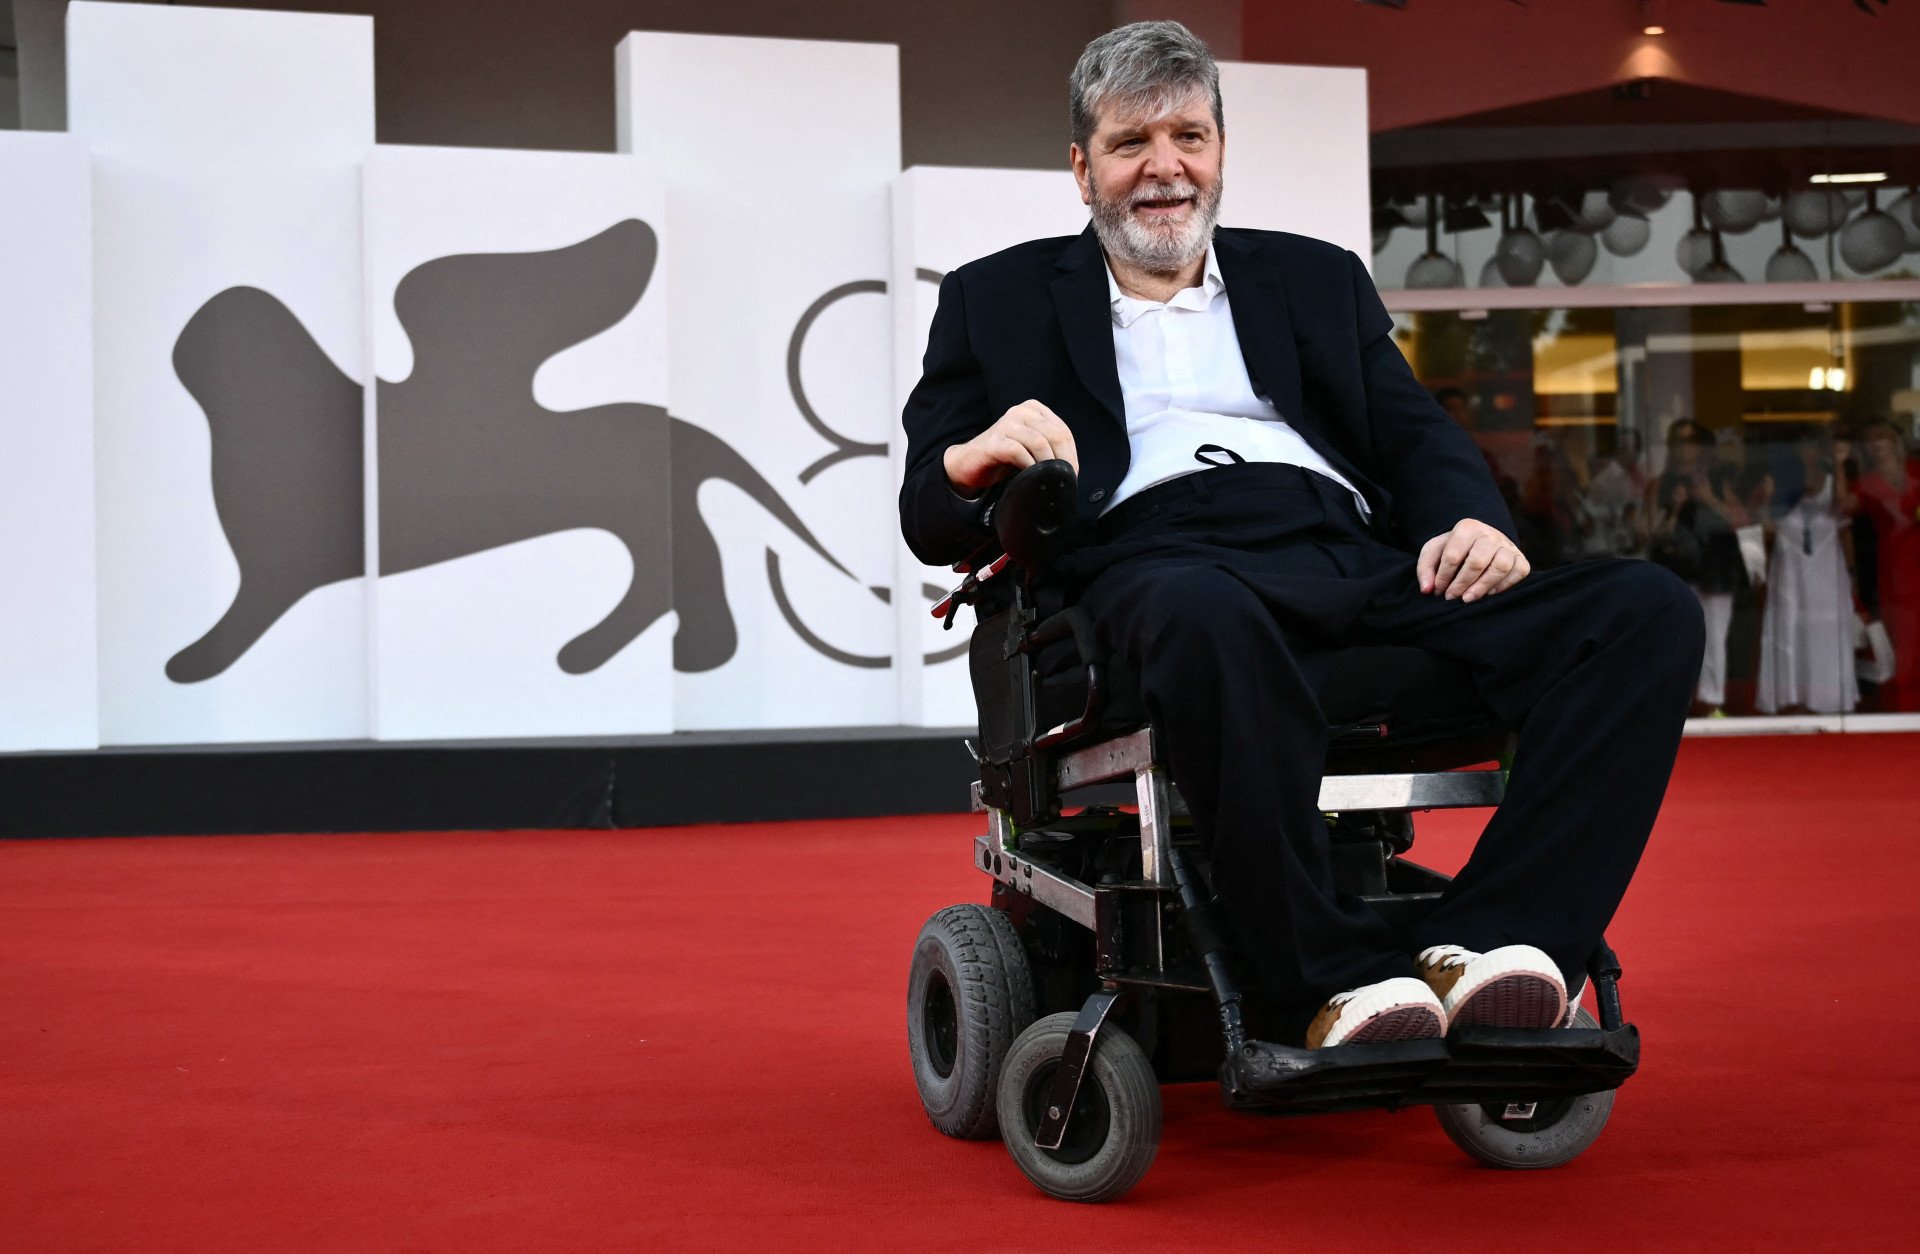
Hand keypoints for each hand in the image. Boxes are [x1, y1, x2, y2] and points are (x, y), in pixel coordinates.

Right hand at [943, 400, 1078, 495]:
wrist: (969, 463)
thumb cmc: (1003, 456)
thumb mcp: (1031, 446)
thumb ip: (1049, 448)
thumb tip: (1070, 469)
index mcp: (1034, 410)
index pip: (1063, 431)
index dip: (1071, 455)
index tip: (1072, 474)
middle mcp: (1020, 412)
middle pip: (1054, 435)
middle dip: (1063, 461)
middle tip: (1063, 480)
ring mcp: (1006, 424)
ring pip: (1039, 442)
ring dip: (1048, 465)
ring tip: (1049, 480)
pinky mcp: (994, 441)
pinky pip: (1018, 451)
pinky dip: (1029, 466)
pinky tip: (1031, 477)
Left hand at [1417, 519, 1529, 602]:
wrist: (1479, 542)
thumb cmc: (1454, 549)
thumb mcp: (1434, 552)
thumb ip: (1425, 569)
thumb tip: (1427, 590)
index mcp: (1467, 528)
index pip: (1453, 554)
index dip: (1443, 576)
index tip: (1437, 590)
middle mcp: (1490, 534)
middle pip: (1477, 561)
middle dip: (1462, 583)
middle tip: (1451, 597)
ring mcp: (1508, 546)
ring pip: (1501, 566)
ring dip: (1483, 586)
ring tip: (1468, 599)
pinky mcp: (1520, 558)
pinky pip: (1519, 571)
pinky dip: (1506, 585)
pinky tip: (1489, 594)